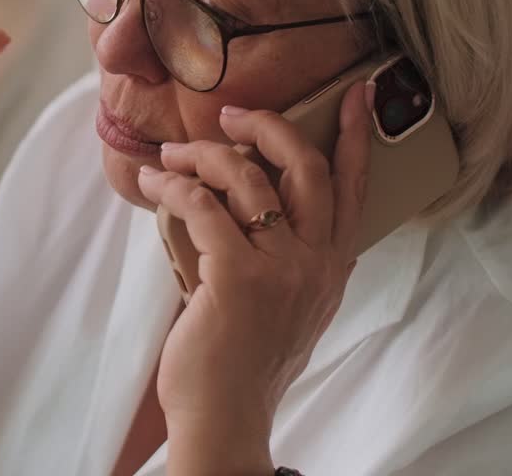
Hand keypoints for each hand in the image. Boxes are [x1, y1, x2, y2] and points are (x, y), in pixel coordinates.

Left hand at [136, 81, 374, 459]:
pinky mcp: (236, 277)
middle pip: (306, 167)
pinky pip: (203, 206)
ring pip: (247, 178)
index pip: (354, 188)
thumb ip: (291, 259)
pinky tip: (154, 180)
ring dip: (202, 155)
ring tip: (172, 153)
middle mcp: (316, 263)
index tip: (357, 95)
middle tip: (231, 115)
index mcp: (333, 267)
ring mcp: (281, 270)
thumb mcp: (291, 307)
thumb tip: (253, 205)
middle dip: (268, 127)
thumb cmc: (245, 362)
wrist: (227, 418)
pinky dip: (173, 185)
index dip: (357, 137)